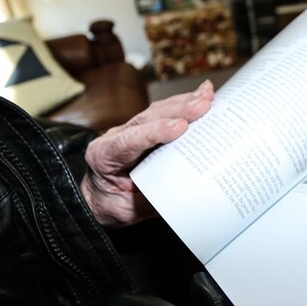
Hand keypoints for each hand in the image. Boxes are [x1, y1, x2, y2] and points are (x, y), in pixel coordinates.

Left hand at [81, 80, 214, 226]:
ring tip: (207, 95)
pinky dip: (182, 104)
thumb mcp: (129, 210)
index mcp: (104, 156)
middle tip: (203, 105)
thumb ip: (153, 198)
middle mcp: (115, 137)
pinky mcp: (143, 129)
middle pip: (146, 119)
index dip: (155, 131)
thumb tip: (186, 190)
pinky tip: (200, 96)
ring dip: (183, 102)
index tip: (179, 126)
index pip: (129, 140)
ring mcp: (129, 131)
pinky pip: (161, 113)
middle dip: (176, 110)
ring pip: (155, 111)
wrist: (99, 199)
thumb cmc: (112, 204)